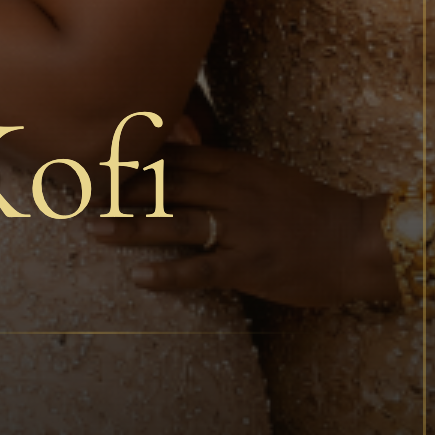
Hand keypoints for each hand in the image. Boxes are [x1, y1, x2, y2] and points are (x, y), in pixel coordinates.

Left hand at [86, 143, 396, 308]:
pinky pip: (202, 270)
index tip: (93, 159)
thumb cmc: (309, 209)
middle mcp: (231, 192)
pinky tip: (140, 278)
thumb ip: (221, 170)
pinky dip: (169, 274)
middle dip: (117, 189)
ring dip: (130, 227)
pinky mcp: (250, 266)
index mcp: (234, 166)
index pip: (171, 156)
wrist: (358, 239)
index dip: (130, 159)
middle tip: (76, 192)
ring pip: (174, 223)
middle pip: (163, 185)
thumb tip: (175, 164)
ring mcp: (239, 229)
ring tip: (93, 230)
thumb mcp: (262, 175)